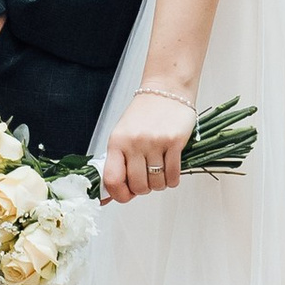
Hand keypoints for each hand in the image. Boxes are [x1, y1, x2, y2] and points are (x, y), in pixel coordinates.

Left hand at [100, 88, 192, 203]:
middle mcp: (134, 142)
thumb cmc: (144, 114)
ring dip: (159, 184)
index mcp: (117, 142)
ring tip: (160, 172)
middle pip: (138, 185)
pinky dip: (172, 180)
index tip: (126, 195)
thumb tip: (109, 195)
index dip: (119, 194)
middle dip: (143, 189)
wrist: (166, 89)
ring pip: (157, 183)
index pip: (112, 179)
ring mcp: (155, 142)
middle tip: (147, 180)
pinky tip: (171, 173)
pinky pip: (173, 175)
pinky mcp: (175, 141)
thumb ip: (118, 162)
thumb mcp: (123, 135)